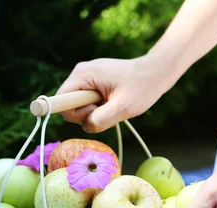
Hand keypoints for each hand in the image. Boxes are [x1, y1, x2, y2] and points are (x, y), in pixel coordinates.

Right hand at [56, 56, 175, 132]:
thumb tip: (85, 125)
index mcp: (83, 75)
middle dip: (87, 114)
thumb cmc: (142, 88)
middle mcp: (80, 74)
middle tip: (109, 110)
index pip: (60, 100)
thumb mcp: (122, 108)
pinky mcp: (94, 83)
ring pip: (80, 106)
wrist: (156, 73)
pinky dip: (100, 108)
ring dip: (95, 112)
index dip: (72, 113)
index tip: (94, 111)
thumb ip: (100, 120)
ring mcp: (87, 78)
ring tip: (114, 105)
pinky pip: (88, 102)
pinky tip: (114, 103)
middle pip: (69, 105)